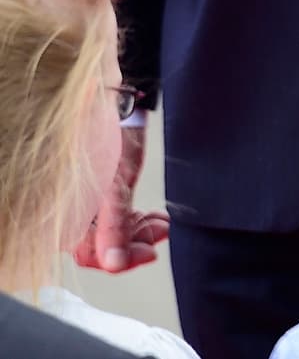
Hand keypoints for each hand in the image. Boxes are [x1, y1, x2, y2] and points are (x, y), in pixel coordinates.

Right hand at [73, 124, 168, 271]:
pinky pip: (119, 217)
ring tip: (163, 224)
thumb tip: (114, 264)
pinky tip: (156, 218)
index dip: (122, 259)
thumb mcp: (116, 185)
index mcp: (68, 214)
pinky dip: (139, 219)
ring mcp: (89, 202)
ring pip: (115, 232)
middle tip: (161, 234)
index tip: (150, 253)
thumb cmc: (110, 137)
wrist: (116, 101)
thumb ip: (115, 226)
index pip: (91, 254)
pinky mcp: (103, 192)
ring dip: (141, 231)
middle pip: (105, 246)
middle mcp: (75, 212)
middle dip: (136, 242)